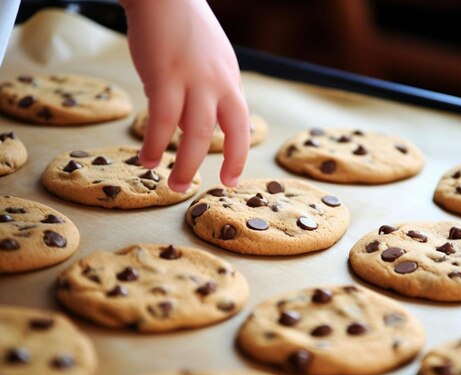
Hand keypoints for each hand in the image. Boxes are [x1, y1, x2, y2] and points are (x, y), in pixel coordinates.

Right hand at [121, 0, 249, 190]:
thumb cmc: (183, 28)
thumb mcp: (210, 60)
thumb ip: (210, 91)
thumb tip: (197, 123)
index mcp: (230, 79)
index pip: (241, 122)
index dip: (239, 152)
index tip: (231, 177)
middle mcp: (219, 81)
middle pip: (231, 131)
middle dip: (226, 163)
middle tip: (207, 187)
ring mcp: (194, 79)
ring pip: (197, 132)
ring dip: (186, 163)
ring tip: (174, 184)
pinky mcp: (165, 76)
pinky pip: (163, 119)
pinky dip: (155, 143)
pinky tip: (147, 158)